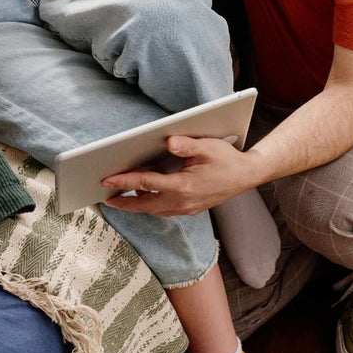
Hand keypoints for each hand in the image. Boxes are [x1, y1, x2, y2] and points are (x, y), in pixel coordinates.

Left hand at [100, 135, 254, 216]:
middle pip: (145, 205)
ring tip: (121, 198)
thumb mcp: (207, 146)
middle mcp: (183, 201)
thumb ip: (186, 145)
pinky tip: (145, 198)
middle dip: (124, 203)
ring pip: (155, 210)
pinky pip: (165, 211)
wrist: (246, 176)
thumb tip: (168, 141)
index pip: (146, 184)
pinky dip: (151, 206)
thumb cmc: (227, 159)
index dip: (124, 182)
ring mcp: (187, 208)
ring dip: (137, 206)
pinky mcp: (191, 209)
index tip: (107, 180)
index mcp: (183, 185)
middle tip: (106, 198)